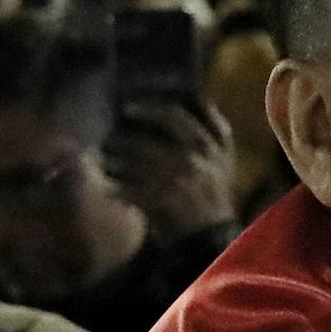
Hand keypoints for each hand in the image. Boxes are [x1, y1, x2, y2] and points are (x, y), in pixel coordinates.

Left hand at [101, 102, 237, 242]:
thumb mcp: (226, 158)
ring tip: (104, 160)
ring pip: (133, 165)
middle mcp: (191, 160)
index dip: (149, 110)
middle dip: (123, 139)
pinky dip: (117, 190)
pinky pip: (130, 190)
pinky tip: (110, 188)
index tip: (128, 108)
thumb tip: (201, 98)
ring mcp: (174, 181)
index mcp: (208, 145)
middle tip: (108, 137)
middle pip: (147, 142)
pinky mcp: (160, 202)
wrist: (212, 233)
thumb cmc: (215, 191)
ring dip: (114, 162)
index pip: (175, 117)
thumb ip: (218, 128)